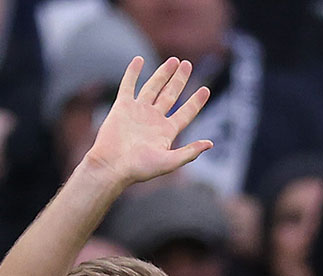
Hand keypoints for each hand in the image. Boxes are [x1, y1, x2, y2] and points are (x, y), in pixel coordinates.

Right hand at [84, 57, 214, 187]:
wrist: (112, 166)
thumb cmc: (139, 168)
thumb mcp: (169, 162)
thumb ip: (189, 153)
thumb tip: (210, 144)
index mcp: (166, 132)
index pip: (185, 113)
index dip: (196, 102)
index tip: (206, 89)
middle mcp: (154, 119)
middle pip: (171, 95)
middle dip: (180, 80)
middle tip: (188, 64)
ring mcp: (138, 111)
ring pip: (153, 87)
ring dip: (163, 73)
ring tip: (174, 60)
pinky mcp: (122, 107)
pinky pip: (128, 85)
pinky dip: (133, 72)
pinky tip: (139, 60)